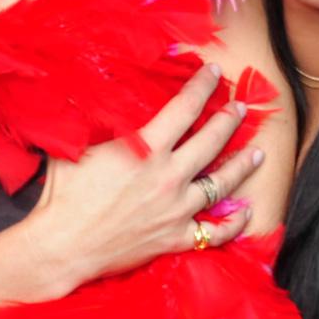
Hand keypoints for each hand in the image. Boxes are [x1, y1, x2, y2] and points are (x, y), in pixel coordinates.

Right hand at [31, 64, 264, 282]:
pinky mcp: (174, 239)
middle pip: (211, 141)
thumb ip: (102, 122)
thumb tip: (103, 94)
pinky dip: (233, 223)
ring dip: (242, 166)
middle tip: (241, 108)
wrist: (60, 246)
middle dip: (229, 120)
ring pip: (221, 184)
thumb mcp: (80, 144)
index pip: (185, 107)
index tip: (214, 72)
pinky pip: (214, 232)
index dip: (202, 86)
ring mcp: (176, 210)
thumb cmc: (62, 193)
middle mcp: (169, 176)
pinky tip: (246, 212)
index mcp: (147, 148)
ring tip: (258, 153)